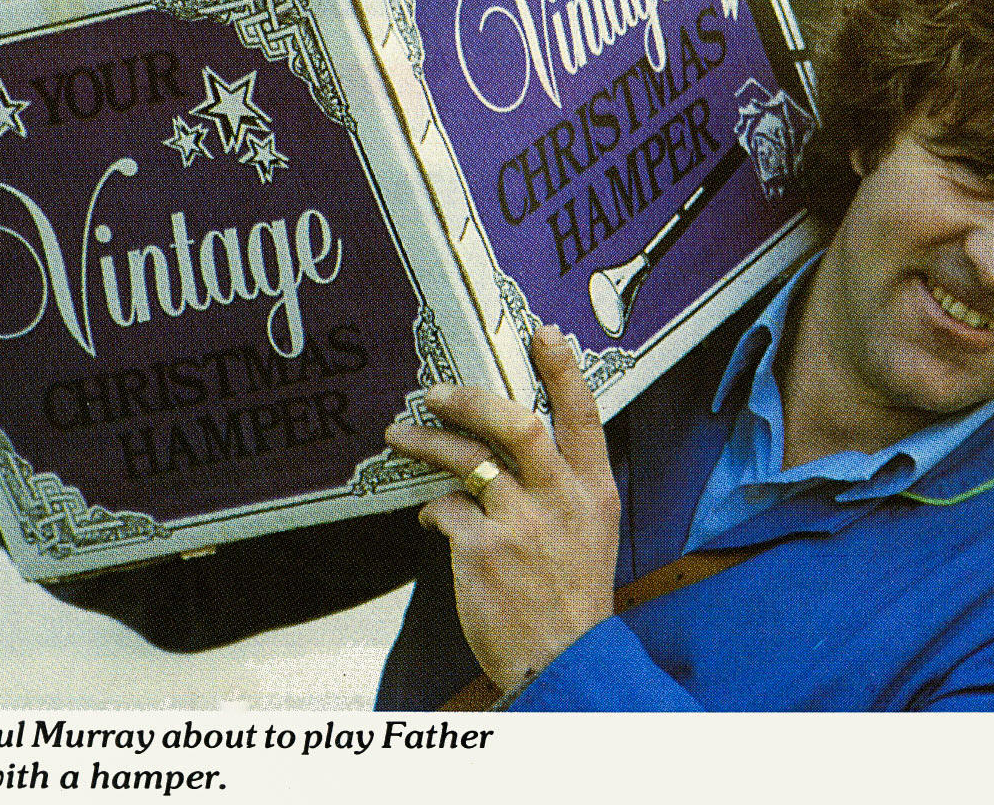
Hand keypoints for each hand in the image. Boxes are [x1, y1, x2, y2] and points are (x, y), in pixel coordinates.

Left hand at [385, 324, 619, 692]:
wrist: (564, 661)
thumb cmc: (572, 594)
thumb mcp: (591, 532)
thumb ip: (564, 485)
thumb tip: (514, 444)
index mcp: (593, 492)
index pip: (584, 417)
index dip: (563, 370)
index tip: (543, 333)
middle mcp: (561, 500)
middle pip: (517, 425)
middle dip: (472, 398)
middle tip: (437, 390)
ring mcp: (521, 525)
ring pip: (468, 460)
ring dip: (428, 441)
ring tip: (400, 434)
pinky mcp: (483, 552)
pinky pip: (445, 509)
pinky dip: (431, 506)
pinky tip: (428, 514)